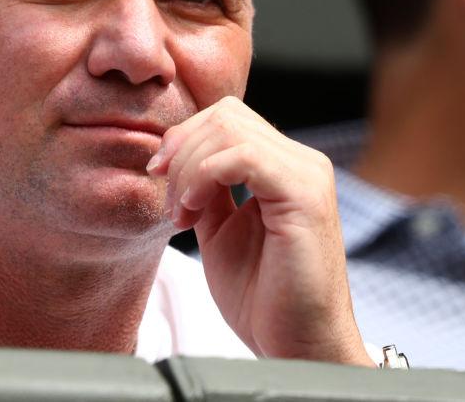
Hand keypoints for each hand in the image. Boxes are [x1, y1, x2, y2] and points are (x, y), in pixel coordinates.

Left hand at [147, 96, 372, 365]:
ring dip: (188, 168)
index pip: (225, 118)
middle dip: (180, 151)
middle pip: (224, 115)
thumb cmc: (263, 298)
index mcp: (284, 166)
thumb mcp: (220, 229)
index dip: (183, 138)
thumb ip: (206, 189)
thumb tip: (176, 158)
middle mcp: (302, 162)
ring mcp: (307, 175)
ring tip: (182, 213)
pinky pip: (244, 157)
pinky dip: (204, 177)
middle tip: (170, 202)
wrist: (295, 348)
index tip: (158, 176)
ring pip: (229, 129)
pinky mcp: (304, 196)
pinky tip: (194, 210)